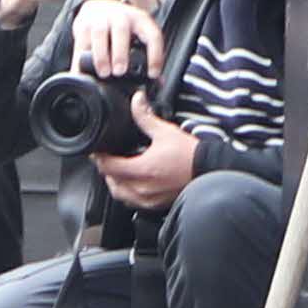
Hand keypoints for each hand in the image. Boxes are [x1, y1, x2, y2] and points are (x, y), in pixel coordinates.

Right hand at [71, 0, 162, 79]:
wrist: (98, 6)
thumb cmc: (122, 26)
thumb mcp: (139, 34)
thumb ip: (147, 55)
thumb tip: (157, 82)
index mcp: (140, 20)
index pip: (152, 35)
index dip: (155, 55)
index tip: (152, 74)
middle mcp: (121, 17)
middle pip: (121, 31)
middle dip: (120, 53)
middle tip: (120, 72)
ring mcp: (100, 20)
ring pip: (100, 34)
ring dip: (101, 55)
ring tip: (103, 73)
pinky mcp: (83, 26)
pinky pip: (81, 44)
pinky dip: (80, 60)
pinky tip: (82, 73)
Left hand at [92, 89, 201, 210]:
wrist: (209, 171)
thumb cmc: (191, 155)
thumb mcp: (166, 132)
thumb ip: (146, 117)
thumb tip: (136, 102)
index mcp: (141, 170)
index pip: (108, 167)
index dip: (99, 158)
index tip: (98, 151)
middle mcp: (141, 188)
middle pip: (111, 182)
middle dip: (107, 170)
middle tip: (108, 158)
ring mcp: (147, 199)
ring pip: (120, 194)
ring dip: (116, 183)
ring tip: (119, 171)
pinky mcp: (155, 205)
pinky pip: (133, 202)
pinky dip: (128, 192)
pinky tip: (134, 182)